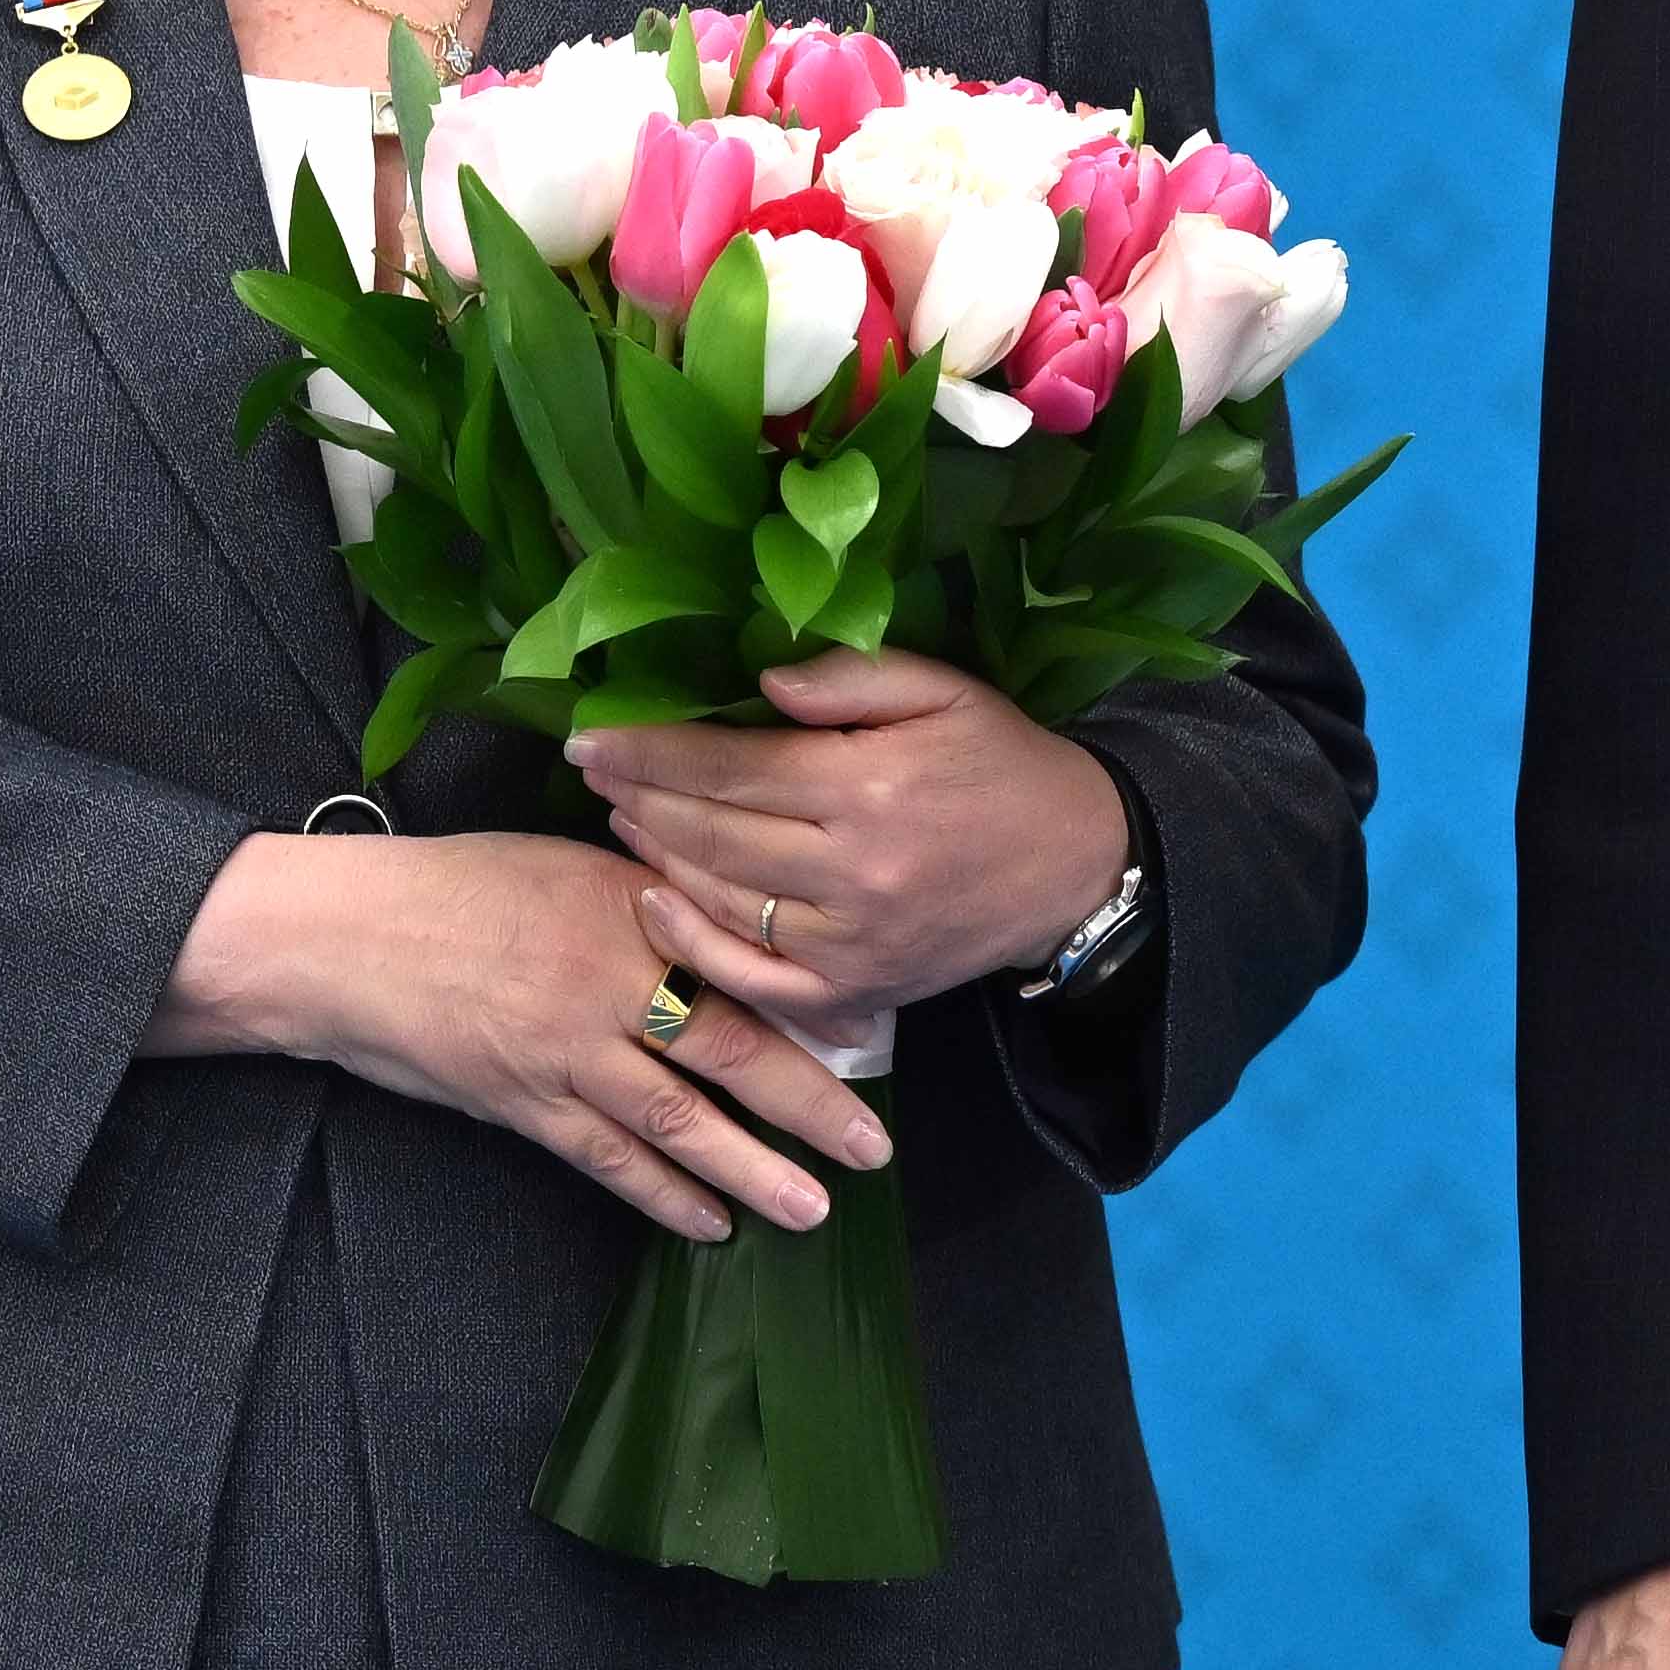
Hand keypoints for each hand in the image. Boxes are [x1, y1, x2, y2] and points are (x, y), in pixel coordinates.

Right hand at [152, 826, 887, 1242]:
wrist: (345, 936)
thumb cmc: (456, 887)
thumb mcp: (568, 862)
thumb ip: (651, 894)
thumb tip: (732, 922)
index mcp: (632, 909)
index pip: (743, 961)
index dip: (811, 1007)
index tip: (873, 1038)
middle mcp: (611, 981)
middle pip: (732, 1050)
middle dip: (810, 1106)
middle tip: (871, 1147)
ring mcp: (567, 1050)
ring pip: (679, 1121)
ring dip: (752, 1170)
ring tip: (811, 1208)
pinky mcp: (524, 1102)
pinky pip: (609, 1160)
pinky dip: (664, 1195)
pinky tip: (709, 1222)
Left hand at [571, 650, 1134, 1043]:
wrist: (1078, 864)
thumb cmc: (1004, 764)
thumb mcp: (946, 691)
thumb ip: (852, 677)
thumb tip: (757, 683)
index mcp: (870, 786)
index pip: (732, 767)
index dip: (652, 751)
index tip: (591, 737)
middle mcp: (852, 871)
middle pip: (712, 834)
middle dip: (639, 798)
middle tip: (593, 770)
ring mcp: (851, 942)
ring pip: (722, 902)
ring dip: (657, 856)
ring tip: (620, 816)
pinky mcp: (857, 991)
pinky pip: (754, 978)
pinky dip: (694, 947)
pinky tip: (655, 903)